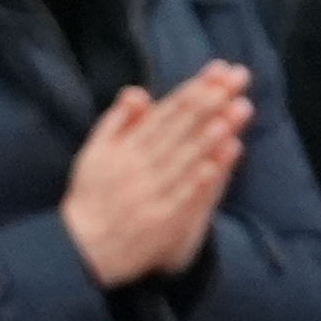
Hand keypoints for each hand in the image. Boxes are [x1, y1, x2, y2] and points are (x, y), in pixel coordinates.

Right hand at [58, 63, 253, 287]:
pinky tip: (228, 153)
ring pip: (188, 156)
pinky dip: (208, 171)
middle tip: (238, 79)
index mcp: (124, 148)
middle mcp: (140, 166)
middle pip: (181, 129)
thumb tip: (139, 92)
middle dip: (211, 101)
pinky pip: (188, 192)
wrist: (82, 249)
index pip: (164, 113)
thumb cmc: (92, 196)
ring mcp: (154, 193)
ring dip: (214, 131)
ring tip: (238, 109)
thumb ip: (117, 120)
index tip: (217, 72)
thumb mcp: (94, 152)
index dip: (193, 90)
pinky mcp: (165, 220)